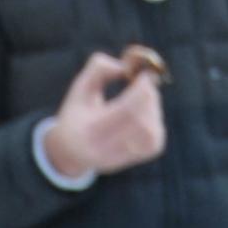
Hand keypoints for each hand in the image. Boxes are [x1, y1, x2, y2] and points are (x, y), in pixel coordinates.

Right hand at [42, 50, 166, 180]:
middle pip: (141, 122)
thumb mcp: (80, 87)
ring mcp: (121, 159)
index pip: (126, 110)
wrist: (71, 152)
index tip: (144, 73)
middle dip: (149, 96)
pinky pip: (156, 140)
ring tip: (143, 97)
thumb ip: (99, 68)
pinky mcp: (133, 161)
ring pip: (151, 132)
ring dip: (153, 108)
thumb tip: (127, 66)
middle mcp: (104, 150)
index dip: (142, 89)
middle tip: (146, 82)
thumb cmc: (78, 112)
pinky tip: (144, 113)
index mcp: (89, 130)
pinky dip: (155, 122)